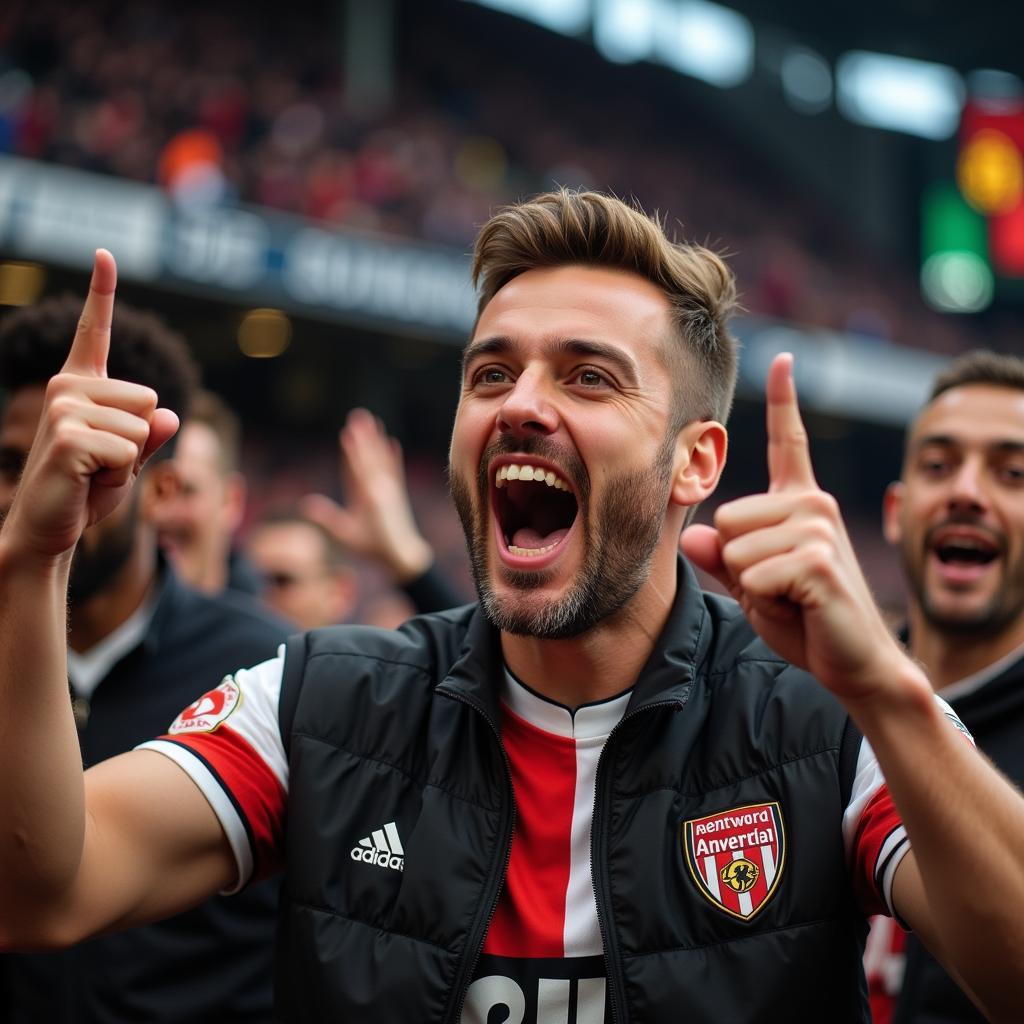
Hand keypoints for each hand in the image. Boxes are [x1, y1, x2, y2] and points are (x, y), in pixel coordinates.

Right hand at [2, 250, 178, 561]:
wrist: (50, 527)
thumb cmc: (89, 489)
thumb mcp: (132, 458)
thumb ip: (152, 434)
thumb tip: (168, 414)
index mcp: (82, 384)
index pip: (97, 331)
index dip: (102, 291)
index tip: (105, 253)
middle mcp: (68, 386)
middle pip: (150, 403)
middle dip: (139, 444)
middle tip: (102, 464)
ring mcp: (63, 408)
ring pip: (143, 430)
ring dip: (129, 463)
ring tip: (94, 474)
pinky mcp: (67, 436)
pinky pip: (131, 452)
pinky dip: (121, 476)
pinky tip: (88, 482)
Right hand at [301, 408, 432, 582]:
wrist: (402, 555)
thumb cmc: (371, 548)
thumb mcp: (346, 536)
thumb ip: (327, 519)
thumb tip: (306, 504)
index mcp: (367, 499)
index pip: (356, 470)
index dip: (351, 451)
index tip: (347, 433)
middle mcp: (380, 490)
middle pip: (369, 458)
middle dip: (363, 436)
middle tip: (358, 416)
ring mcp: (390, 489)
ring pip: (382, 459)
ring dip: (376, 440)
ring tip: (373, 421)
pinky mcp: (397, 493)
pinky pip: (395, 470)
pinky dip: (393, 456)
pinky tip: (392, 442)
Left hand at [680, 353, 903, 702]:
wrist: (853, 664)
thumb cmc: (804, 619)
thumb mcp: (752, 585)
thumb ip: (723, 558)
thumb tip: (693, 537)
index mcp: (798, 501)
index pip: (786, 441)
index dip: (782, 399)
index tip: (782, 357)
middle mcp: (812, 502)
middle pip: (726, 520)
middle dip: (740, 565)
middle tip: (782, 586)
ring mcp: (818, 526)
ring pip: (734, 549)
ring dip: (753, 587)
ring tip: (793, 597)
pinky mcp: (817, 558)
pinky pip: (751, 576)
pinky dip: (765, 602)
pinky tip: (801, 607)